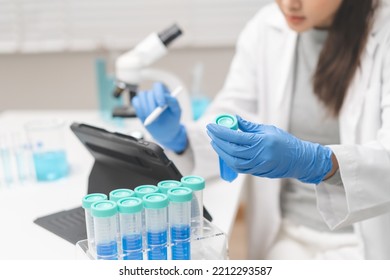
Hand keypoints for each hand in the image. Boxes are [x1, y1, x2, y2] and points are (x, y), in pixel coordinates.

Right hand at [131, 82, 186, 152]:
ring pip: (141, 96)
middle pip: (149, 93)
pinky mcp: (139, 104)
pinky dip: (140, 110)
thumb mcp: (176, 111)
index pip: (158, 86)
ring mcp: (145, 98)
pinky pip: (136, 102)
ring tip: (153, 119)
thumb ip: (173, 102)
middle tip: (156, 116)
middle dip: (152, 105)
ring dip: (146, 108)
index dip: (159, 94)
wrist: (164, 130)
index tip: (161, 105)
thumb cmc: (172, 119)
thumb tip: (167, 96)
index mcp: (164, 92)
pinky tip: (146, 117)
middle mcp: (154, 93)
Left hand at [206, 115, 332, 183]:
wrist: (299, 160)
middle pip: (232, 150)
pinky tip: (224, 152)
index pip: (236, 137)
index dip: (221, 132)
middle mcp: (259, 155)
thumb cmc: (285, 142)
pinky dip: (229, 160)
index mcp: (262, 141)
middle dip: (218, 141)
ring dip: (221, 152)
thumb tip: (233, 120)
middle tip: (211, 133)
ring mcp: (258, 165)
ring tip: (215, 142)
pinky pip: (239, 167)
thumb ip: (249, 127)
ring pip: (233, 161)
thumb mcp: (268, 129)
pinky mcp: (257, 172)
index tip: (211, 126)